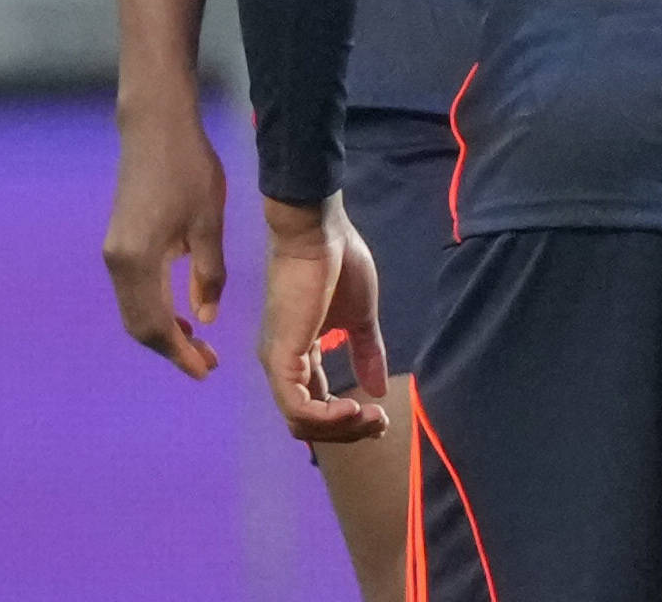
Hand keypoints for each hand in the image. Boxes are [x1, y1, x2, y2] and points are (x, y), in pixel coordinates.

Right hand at [102, 100, 227, 376]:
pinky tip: (181, 311)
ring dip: (161, 331)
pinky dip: (154, 310)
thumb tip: (205, 319)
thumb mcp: (208, 223)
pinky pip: (133, 292)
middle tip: (207, 362)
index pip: (156, 326)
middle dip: (170, 349)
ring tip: (198, 342)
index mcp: (139, 260)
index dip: (180, 354)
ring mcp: (113, 252)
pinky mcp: (118, 242)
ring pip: (133, 310)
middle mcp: (117, 263)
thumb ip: (208, 274)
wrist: (155, 126)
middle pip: (138, 325)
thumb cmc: (188, 169)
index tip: (205, 372)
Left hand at [258, 193, 389, 443]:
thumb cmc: (338, 262)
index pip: (317, 405)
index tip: (382, 416)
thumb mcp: (359, 317)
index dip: (349, 420)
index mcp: (300, 353)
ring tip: (371, 417)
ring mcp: (279, 362)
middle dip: (348, 431)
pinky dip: (327, 418)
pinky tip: (353, 408)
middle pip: (308, 423)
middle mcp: (284, 364)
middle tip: (380, 422)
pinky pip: (298, 408)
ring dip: (341, 428)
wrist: (318, 230)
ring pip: (301, 422)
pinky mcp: (281, 358)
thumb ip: (366, 352)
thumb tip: (379, 390)